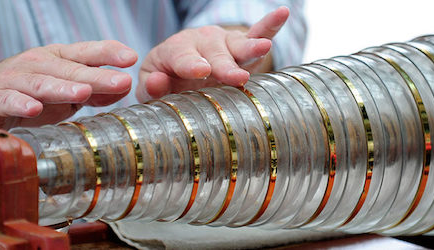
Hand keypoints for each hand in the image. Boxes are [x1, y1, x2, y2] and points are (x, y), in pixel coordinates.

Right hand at [0, 40, 136, 130]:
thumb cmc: (25, 96)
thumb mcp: (65, 94)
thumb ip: (94, 92)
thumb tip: (124, 88)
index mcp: (58, 60)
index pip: (87, 52)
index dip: (109, 52)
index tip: (131, 58)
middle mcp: (38, 65)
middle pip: (71, 70)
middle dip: (98, 75)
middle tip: (121, 80)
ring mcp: (14, 80)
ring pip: (42, 83)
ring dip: (63, 87)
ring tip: (84, 91)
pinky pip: (8, 100)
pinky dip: (21, 103)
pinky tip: (34, 108)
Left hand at [136, 6, 289, 101]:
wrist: (181, 70)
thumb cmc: (167, 81)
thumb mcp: (153, 85)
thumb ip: (151, 87)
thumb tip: (155, 82)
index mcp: (175, 52)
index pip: (182, 58)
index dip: (191, 65)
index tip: (201, 71)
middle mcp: (201, 42)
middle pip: (214, 54)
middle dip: (225, 65)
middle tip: (236, 77)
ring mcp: (223, 43)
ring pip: (238, 46)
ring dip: (251, 48)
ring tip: (264, 48)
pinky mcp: (241, 46)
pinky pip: (257, 33)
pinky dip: (270, 25)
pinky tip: (282, 13)